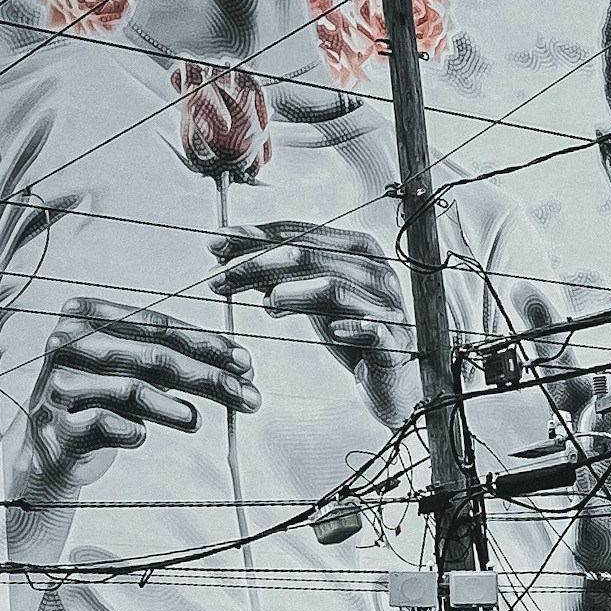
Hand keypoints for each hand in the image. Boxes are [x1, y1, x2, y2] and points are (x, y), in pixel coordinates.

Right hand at [20, 295, 255, 497]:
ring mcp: (58, 385)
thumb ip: (170, 358)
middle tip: (246, 396)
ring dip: (174, 407)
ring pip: (132, 390)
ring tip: (199, 421)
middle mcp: (67, 343)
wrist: (47, 446)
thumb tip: (235, 366)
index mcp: (85, 314)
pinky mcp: (55, 427)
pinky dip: (132, 431)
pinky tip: (143, 436)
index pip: (156, 325)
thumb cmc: (96, 398)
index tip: (244, 362)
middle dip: (208, 378)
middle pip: (153, 357)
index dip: (205, 343)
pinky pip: (105, 425)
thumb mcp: (127, 367)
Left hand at [212, 221, 415, 422]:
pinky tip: (331, 331)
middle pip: (307, 255)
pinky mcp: (394, 341)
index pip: (299, 232)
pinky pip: (371, 328)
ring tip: (265, 304)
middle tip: (220, 278)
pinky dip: (349, 327)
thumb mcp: (310, 299)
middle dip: (256, 264)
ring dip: (291, 293)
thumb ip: (278, 277)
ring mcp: (386, 304)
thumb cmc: (351, 333)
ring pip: (333, 286)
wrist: (391, 377)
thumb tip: (228, 257)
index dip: (255, 236)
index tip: (216, 242)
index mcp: (356, 248)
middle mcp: (374, 269)